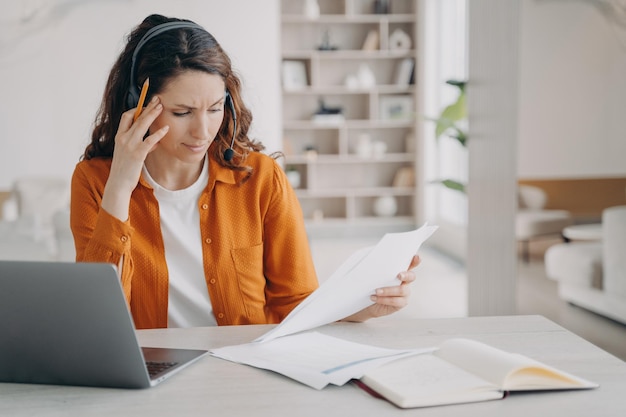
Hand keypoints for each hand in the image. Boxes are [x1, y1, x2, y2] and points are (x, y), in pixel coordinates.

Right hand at [101, 97, 168, 220]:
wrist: (118, 184)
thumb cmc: (125, 170)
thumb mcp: (129, 154)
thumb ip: (140, 146)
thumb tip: (153, 143)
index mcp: (119, 136)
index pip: (126, 117)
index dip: (137, 109)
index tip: (147, 104)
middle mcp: (123, 138)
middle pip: (136, 117)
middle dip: (147, 106)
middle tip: (157, 99)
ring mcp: (129, 145)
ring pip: (142, 124)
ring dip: (152, 114)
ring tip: (161, 106)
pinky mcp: (137, 153)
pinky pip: (149, 140)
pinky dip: (158, 133)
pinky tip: (166, 129)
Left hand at [342, 254, 420, 321]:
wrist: (366, 300)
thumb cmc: (370, 283)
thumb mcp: (370, 271)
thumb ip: (374, 262)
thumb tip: (372, 252)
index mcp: (400, 270)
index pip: (411, 263)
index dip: (415, 260)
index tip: (416, 257)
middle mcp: (405, 281)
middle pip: (411, 276)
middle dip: (406, 275)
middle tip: (398, 275)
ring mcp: (405, 293)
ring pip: (402, 290)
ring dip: (388, 290)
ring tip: (376, 290)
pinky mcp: (401, 303)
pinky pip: (395, 301)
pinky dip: (384, 299)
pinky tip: (374, 297)